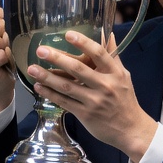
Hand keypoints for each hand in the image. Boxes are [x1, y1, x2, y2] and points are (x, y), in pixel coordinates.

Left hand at [28, 31, 156, 161]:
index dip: (83, 43)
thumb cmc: (126, 100)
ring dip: (47, 77)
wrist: (131, 130)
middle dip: (57, 58)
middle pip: (78, 69)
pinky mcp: (85, 114)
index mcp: (115, 73)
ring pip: (67, 87)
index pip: (98, 54)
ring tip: (32, 69)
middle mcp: (105, 86)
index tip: (68, 34)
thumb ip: (113, 55)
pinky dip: (50, 94)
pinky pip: (64, 102)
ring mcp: (94, 101)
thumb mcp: (124, 76)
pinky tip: (39, 86)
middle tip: (41, 50)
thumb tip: (108, 32)